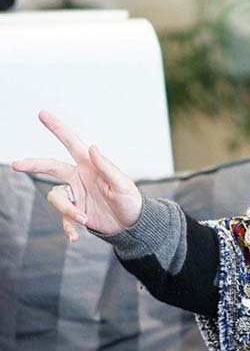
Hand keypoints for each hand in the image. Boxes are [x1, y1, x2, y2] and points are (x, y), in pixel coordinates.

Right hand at [11, 111, 142, 240]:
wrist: (131, 225)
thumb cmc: (130, 201)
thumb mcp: (122, 185)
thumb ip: (107, 167)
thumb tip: (92, 147)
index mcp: (90, 165)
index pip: (71, 143)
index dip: (57, 128)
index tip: (42, 114)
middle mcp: (79, 177)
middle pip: (50, 167)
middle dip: (33, 165)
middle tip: (16, 165)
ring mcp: (75, 195)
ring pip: (56, 198)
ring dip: (67, 210)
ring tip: (84, 219)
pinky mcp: (75, 212)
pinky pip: (63, 219)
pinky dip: (68, 228)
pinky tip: (75, 237)